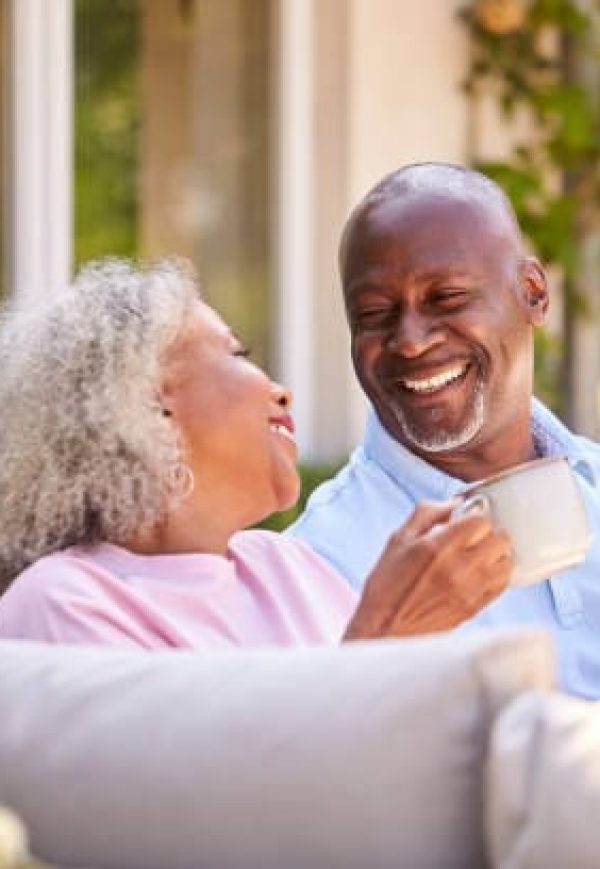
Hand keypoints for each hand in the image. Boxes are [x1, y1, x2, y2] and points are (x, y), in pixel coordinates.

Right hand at [343, 501, 511, 639]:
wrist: (383, 629)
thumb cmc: (386, 585)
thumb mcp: (398, 540)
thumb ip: (426, 514)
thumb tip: (453, 503)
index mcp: (436, 547)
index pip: (480, 521)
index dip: (474, 517)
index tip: (465, 521)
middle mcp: (457, 569)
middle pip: (500, 540)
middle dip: (489, 533)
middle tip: (475, 537)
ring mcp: (469, 591)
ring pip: (506, 563)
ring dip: (497, 555)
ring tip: (481, 555)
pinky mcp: (475, 608)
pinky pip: (502, 585)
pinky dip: (497, 575)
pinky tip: (482, 573)